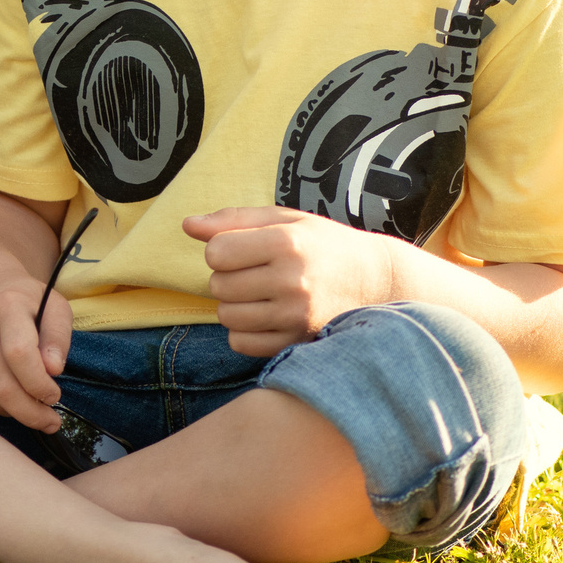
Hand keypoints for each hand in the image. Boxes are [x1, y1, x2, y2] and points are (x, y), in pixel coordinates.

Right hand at [0, 271, 74, 433]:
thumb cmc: (23, 303)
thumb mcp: (54, 307)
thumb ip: (58, 336)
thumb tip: (53, 370)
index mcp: (7, 304)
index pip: (19, 354)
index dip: (39, 384)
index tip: (54, 396)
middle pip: (2, 386)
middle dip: (30, 412)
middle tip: (48, 419)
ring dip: (12, 410)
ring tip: (27, 401)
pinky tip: (2, 394)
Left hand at [185, 207, 397, 357]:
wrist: (375, 281)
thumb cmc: (323, 244)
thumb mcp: (284, 220)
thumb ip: (234, 220)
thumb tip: (187, 225)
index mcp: (287, 243)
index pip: (216, 252)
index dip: (222, 249)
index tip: (244, 249)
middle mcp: (292, 281)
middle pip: (218, 285)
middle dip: (228, 277)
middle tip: (255, 272)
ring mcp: (295, 316)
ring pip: (226, 316)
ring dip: (234, 305)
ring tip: (261, 293)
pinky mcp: (296, 342)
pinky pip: (240, 343)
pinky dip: (244, 331)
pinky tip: (266, 316)